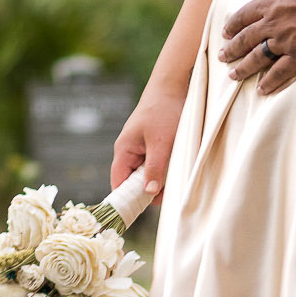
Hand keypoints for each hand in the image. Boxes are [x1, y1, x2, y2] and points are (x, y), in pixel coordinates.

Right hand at [110, 83, 185, 198]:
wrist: (172, 84)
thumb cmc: (164, 110)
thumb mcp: (162, 142)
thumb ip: (155, 168)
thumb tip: (149, 193)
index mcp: (124, 150)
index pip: (119, 182)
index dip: (127, 199)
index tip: (139, 211)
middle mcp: (129, 150)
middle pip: (134, 180)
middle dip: (149, 189)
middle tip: (168, 195)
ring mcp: (141, 147)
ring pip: (147, 172)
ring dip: (160, 178)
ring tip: (175, 178)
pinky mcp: (153, 143)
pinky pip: (156, 162)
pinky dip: (165, 168)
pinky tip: (176, 167)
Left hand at [218, 0, 295, 94]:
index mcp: (269, 4)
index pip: (244, 16)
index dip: (232, 25)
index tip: (225, 33)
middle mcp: (272, 24)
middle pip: (246, 39)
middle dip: (232, 49)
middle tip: (223, 57)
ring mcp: (285, 41)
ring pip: (258, 58)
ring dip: (244, 67)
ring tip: (233, 75)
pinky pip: (281, 72)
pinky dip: (270, 82)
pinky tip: (261, 90)